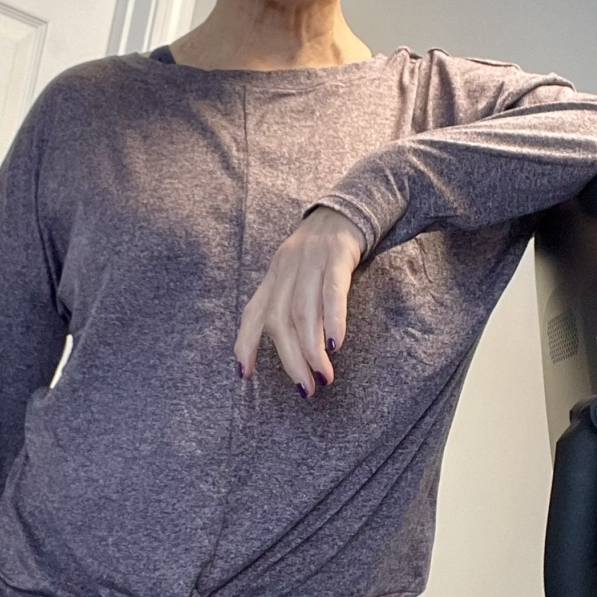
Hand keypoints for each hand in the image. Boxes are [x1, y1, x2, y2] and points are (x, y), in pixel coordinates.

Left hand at [235, 208, 366, 395]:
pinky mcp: (337, 254)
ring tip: (322, 377)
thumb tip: (294, 347)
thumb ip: (292, 303)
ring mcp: (311, 260)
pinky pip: (332, 292)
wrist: (351, 207)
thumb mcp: (299, 272)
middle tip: (305, 389)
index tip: (245, 374)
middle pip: (279, 320)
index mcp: (275, 274)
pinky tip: (336, 344)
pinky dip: (332, 320)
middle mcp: (286, 268)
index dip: (246, 343)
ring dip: (311, 349)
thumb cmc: (326, 250)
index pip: (253, 312)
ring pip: (303, 311)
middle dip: (289, 359)